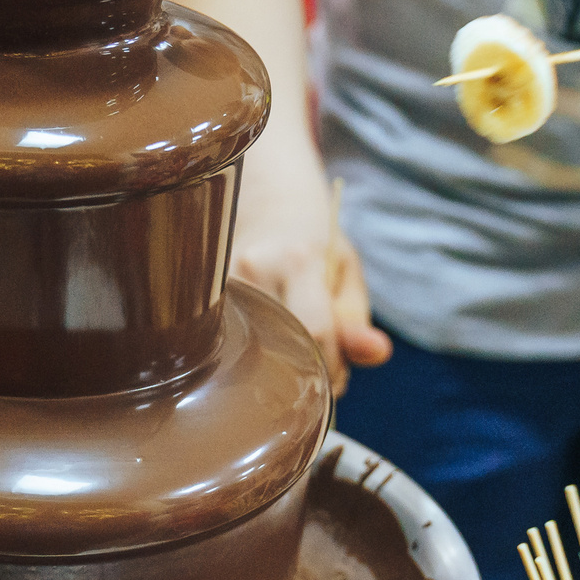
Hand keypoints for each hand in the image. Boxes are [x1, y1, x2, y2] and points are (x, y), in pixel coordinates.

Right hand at [230, 143, 390, 392]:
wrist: (265, 204)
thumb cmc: (312, 242)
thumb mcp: (344, 272)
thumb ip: (357, 319)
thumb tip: (379, 354)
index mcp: (299, 261)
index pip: (316, 334)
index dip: (331, 367)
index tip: (339, 375)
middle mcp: (254, 270)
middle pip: (279, 350)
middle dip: (304, 373)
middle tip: (316, 370)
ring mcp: (221, 283)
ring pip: (250, 355)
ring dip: (276, 370)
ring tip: (291, 355)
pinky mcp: (200, 296)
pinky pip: (229, 345)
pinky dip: (250, 358)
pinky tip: (262, 347)